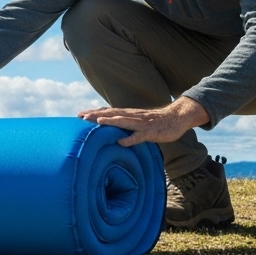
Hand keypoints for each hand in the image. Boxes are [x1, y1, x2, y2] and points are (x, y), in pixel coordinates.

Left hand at [78, 96, 209, 146]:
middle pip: (111, 114)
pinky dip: (130, 139)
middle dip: (96, 115)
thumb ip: (125, 123)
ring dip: (110, 121)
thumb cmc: (156, 122)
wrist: (176, 118)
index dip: (94, 112)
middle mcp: (133, 116)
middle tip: (81, 116)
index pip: (108, 112)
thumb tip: (111, 128)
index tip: (79, 114)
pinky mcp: (151, 132)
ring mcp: (142, 124)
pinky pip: (140, 136)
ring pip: (124, 121)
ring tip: (97, 122)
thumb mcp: (138, 121)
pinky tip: (121, 142)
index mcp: (129, 114)